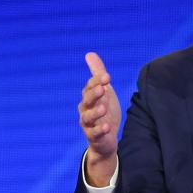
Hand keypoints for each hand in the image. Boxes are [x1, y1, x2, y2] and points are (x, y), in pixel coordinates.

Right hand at [78, 52, 121, 184]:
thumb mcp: (104, 92)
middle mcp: (85, 109)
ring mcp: (88, 123)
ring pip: (88, 117)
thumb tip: (89, 54)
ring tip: (104, 108)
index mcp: (88, 97)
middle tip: (104, 88)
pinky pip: (94, 133)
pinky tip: (107, 127)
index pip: (90, 86)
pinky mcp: (93, 137)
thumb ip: (98, 74)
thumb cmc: (104, 112)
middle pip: (87, 100)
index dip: (97, 81)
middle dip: (94, 94)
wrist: (106, 138)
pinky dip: (100, 130)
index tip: (107, 76)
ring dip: (95, 112)